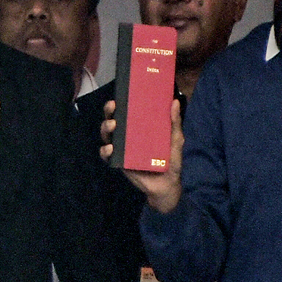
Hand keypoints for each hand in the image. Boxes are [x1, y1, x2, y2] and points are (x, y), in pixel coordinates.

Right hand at [101, 98, 183, 213]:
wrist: (167, 184)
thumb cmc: (171, 161)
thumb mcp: (175, 140)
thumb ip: (174, 123)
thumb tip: (175, 102)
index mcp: (140, 128)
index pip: (126, 113)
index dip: (120, 104)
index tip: (119, 96)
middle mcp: (128, 136)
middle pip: (113, 121)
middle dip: (109, 112)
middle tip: (113, 107)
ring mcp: (122, 149)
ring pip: (107, 135)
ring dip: (106, 128)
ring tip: (113, 126)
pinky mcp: (118, 162)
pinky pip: (107, 155)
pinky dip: (106, 150)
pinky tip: (111, 148)